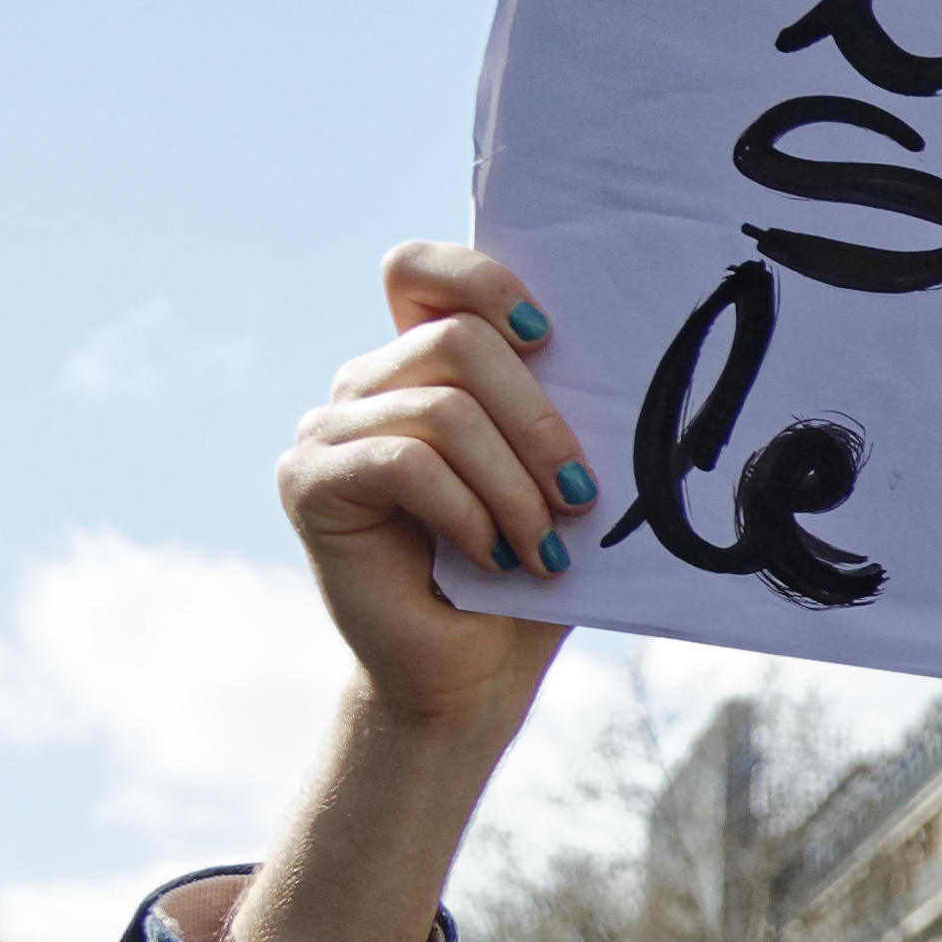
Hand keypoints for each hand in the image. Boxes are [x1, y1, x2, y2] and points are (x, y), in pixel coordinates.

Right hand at [276, 246, 584, 746]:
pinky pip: (404, 461)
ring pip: (442, 408)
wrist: (472, 672)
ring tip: (543, 549)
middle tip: (578, 498)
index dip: (481, 278)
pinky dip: (466, 510)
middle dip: (538, 422)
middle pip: (456, 339)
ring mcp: (328, 429)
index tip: (547, 336)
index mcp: (423, 366)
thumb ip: (567, 413)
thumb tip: (632, 360)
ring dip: (513, 485)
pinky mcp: (309, 481)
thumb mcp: (561, 480)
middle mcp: (367, 384)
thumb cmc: (529, 572)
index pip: (421, 269)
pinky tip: (492, 554)